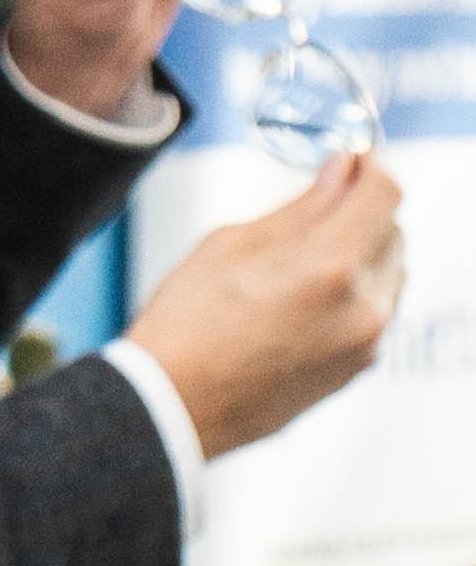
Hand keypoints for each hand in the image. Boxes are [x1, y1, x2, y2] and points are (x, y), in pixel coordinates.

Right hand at [121, 152, 403, 456]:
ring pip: (389, 273)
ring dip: (361, 252)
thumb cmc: (186, 325)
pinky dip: (354, 291)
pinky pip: (376, 311)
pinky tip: (302, 298)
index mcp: (329, 267)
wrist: (173, 406)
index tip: (354, 159)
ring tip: (302, 259)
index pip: (386, 194)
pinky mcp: (359, 368)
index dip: (371, 167)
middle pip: (393, 232)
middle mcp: (363, 307)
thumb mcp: (230, 245)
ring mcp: (366, 342)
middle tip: (318, 204)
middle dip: (361, 211)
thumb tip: (341, 171)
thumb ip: (300, 208)